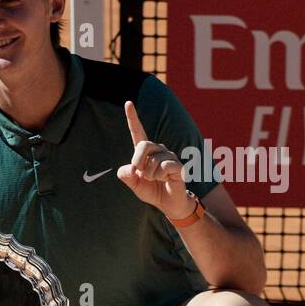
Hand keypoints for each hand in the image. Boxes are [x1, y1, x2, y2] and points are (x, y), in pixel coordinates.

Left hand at [118, 101, 193, 218]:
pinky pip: (163, 167)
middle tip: (141, 174)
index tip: (128, 102)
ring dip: (149, 174)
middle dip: (138, 162)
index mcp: (145, 152)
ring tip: (155, 179)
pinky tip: (165, 179)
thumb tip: (129, 169)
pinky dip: (159, 176)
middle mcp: (158, 149)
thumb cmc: (151, 190)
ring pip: (152, 160)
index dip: (132, 118)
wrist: (168, 203)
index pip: (137, 132)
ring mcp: (169, 155)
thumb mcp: (133, 184)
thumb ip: (126, 176)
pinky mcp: (178, 165)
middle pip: (143, 145)